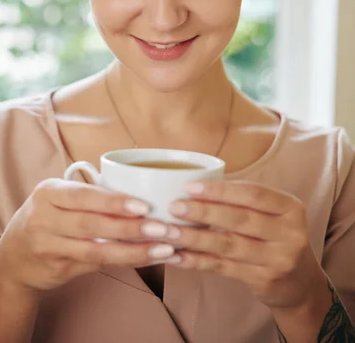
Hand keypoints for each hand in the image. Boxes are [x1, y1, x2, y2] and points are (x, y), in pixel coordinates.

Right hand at [0, 178, 175, 293]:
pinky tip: (145, 259)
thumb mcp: (58, 199)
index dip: (114, 201)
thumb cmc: (47, 218)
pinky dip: (122, 261)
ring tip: (162, 249)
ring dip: (133, 250)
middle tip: (162, 228)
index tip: (144, 205)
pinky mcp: (57, 269)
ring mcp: (48, 247)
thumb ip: (89, 197)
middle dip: (130, 227)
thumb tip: (140, 195)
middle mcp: (44, 219)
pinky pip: (95, 265)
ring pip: (95, 250)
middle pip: (91, 224)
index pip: (84, 196)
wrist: (13, 259)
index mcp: (49, 193)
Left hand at [163, 180, 324, 310]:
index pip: (253, 194)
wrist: (300, 284)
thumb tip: (194, 186)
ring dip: (195, 238)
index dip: (220, 190)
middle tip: (174, 207)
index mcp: (291, 208)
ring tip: (169, 231)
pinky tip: (178, 256)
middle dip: (203, 212)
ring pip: (228, 245)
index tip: (189, 186)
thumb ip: (243, 200)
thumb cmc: (276, 236)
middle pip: (240, 219)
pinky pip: (224, 268)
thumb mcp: (273, 213)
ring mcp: (278, 260)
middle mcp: (289, 233)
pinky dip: (198, 261)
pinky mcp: (264, 280)